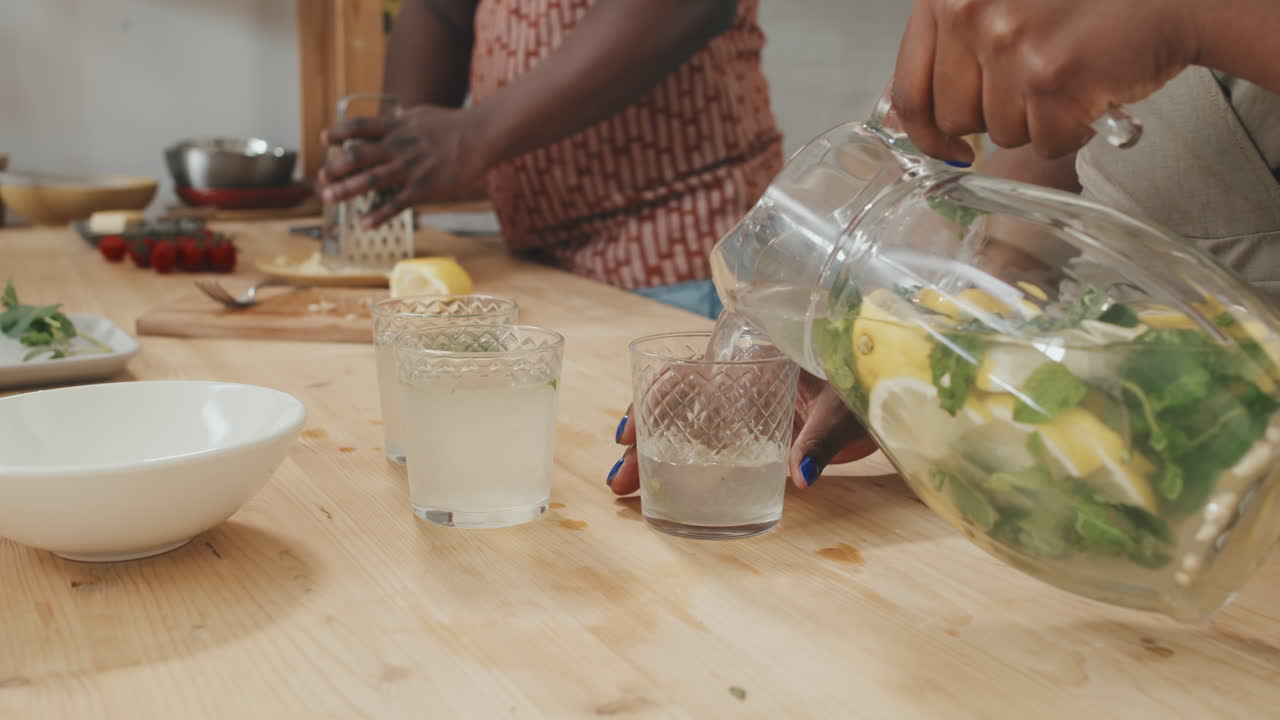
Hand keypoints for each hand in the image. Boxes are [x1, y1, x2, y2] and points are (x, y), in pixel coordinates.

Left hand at [318, 105, 493, 227]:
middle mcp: (398, 147)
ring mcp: (410, 168)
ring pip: (370, 180)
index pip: (358, 127)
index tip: (325, 140)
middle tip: (321, 178)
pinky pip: (396, 203)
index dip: (338, 132)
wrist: (481, 136)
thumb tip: (384, 123)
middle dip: (334, 168)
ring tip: (329, 198)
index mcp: (396, 127)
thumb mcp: (419, 115)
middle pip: (357, 156)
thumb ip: (399, 122)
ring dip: (346, 190)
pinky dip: (379, 214)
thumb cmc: (453, 125)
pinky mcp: (424, 188)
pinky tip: (366, 222)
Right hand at [607, 371, 878, 494]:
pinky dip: (685, 459)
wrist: (896, 384)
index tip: (630, 435)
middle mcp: (740, 375)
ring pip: (687, 423)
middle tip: (619, 482)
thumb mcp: (847, 407)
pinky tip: (663, 484)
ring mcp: (746, 401)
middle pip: (676, 403)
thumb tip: (800, 476)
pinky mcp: (757, 425)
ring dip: (656, 453)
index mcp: (754, 355)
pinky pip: (711, 439)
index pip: (688, 374)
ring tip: (627, 488)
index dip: (654, 402)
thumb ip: (821, 439)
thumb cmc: (872, 380)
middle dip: (642, 441)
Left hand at [892, 0, 1198, 160]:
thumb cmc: (1083, 1)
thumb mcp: (995, 5)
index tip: (942, 143)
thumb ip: (948, 47)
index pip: (909, 87)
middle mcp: (971, 13)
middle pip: (954, 118)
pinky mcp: (1054, 80)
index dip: (922, 130)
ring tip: (1066, 78)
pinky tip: (1089, 94)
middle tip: (1030, 89)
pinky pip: (1043, 142)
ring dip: (1035, 120)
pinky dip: (1069, 131)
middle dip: (991, 118)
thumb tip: (901, 113)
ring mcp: (1012, 46)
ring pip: (999, 133)